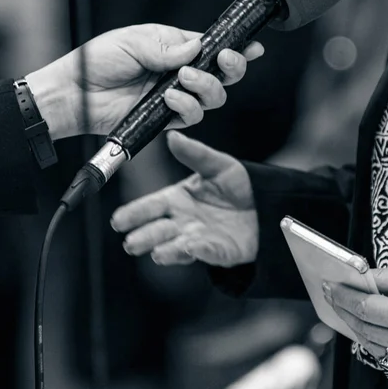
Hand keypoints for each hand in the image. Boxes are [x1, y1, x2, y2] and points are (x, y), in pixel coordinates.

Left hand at [25, 24, 263, 138]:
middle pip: (224, 75)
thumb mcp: (133, 41)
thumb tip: (198, 48)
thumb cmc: (99, 60)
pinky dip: (186, 106)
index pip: (214, 47)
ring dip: (206, 87)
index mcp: (176, 48)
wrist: (76, 92)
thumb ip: (167, 46)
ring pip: (214, 97)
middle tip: (223, 59)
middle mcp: (182, 73)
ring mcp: (176, 97)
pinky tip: (169, 98)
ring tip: (183, 78)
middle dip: (233, 67)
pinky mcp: (167, 118)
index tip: (253, 47)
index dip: (237, 48)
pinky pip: (192, 116)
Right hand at [110, 131, 258, 266]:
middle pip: (158, 231)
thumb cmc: (240, 185)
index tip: (118, 221)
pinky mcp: (220, 251)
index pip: (151, 206)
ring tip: (157, 252)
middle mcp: (184, 221)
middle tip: (131, 242)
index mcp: (179, 199)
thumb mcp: (218, 165)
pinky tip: (193, 247)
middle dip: (144, 237)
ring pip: (177, 247)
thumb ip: (195, 154)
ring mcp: (200, 238)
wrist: (269, 204)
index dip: (134, 213)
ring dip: (166, 250)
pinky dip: (200, 251)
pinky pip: (208, 252)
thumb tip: (172, 136)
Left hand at [324, 265, 387, 381]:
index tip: (330, 286)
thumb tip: (360, 276)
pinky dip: (376, 343)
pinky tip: (367, 330)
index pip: (363, 307)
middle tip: (331, 296)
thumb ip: (386, 277)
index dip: (343, 296)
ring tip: (344, 311)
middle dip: (344, 310)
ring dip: (356, 328)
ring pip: (373, 346)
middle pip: (363, 328)